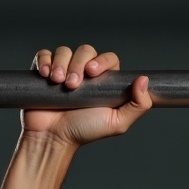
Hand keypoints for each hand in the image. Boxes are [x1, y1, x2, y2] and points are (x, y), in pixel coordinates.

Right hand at [22, 44, 151, 147]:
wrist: (54, 137)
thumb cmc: (85, 131)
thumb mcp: (117, 122)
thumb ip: (138, 106)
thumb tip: (144, 80)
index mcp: (104, 82)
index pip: (108, 59)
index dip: (101, 61)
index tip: (92, 72)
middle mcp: (85, 74)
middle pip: (86, 51)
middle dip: (78, 65)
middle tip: (72, 85)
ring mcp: (65, 71)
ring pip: (65, 51)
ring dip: (61, 63)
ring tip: (57, 82)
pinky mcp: (45, 71)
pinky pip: (45, 54)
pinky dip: (45, 61)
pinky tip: (46, 75)